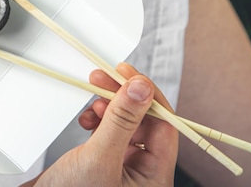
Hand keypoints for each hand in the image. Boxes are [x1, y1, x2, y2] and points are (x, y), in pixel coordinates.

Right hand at [23, 63, 177, 186]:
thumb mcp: (99, 159)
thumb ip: (122, 122)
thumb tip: (141, 89)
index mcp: (152, 178)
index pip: (164, 126)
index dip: (147, 97)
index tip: (128, 75)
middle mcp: (140, 173)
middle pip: (144, 122)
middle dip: (123, 98)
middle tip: (104, 78)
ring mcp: (120, 168)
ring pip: (124, 125)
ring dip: (108, 107)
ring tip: (93, 100)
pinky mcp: (100, 163)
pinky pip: (107, 133)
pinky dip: (96, 120)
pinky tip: (86, 119)